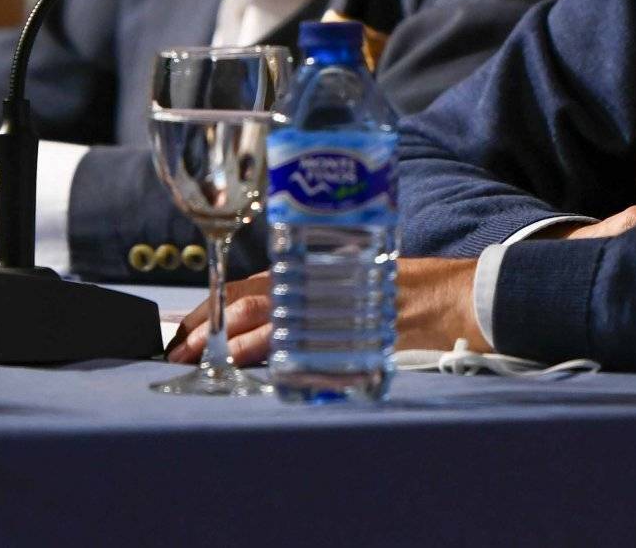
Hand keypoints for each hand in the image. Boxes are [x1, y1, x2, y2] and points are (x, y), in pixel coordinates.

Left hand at [169, 257, 488, 367]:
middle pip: (246, 299)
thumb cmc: (408, 292)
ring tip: (203, 358)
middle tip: (179, 349)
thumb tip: (266, 328)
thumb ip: (313, 297)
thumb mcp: (350, 285)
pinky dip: (272, 353)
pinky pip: (302, 340)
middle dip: (208, 326)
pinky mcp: (347, 326)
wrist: (456, 297)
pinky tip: (251, 365)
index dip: (211, 307)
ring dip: (229, 339)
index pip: (246, 286)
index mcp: (310, 270)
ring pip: (266, 316)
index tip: (184, 330)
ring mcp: (329, 302)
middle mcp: (314, 281)